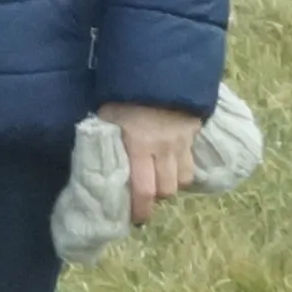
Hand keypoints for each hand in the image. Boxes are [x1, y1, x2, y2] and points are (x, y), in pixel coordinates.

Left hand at [105, 98, 204, 227]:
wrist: (159, 71)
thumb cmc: (124, 95)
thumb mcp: (107, 115)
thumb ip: (106, 140)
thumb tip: (99, 162)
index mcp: (138, 145)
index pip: (142, 190)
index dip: (139, 210)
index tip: (134, 220)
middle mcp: (162, 150)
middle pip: (165, 191)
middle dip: (154, 200)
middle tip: (143, 201)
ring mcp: (181, 145)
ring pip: (181, 182)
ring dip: (168, 187)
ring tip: (156, 183)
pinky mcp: (193, 138)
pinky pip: (190, 167)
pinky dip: (181, 174)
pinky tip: (170, 169)